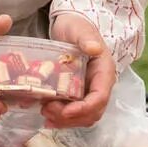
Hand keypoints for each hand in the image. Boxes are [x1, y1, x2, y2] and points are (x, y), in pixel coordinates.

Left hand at [42, 13, 114, 127]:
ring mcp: (87, 91)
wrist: (70, 26)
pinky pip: (71, 112)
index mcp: (104, 72)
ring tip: (44, 112)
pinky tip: (44, 113)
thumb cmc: (77, 26)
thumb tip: (94, 48)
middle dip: (71, 117)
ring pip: (81, 117)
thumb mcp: (80, 30)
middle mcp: (98, 85)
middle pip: (91, 113)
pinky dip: (59, 117)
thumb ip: (86, 39)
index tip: (65, 111)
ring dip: (64, 120)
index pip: (100, 98)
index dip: (84, 109)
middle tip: (47, 110)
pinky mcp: (75, 93)